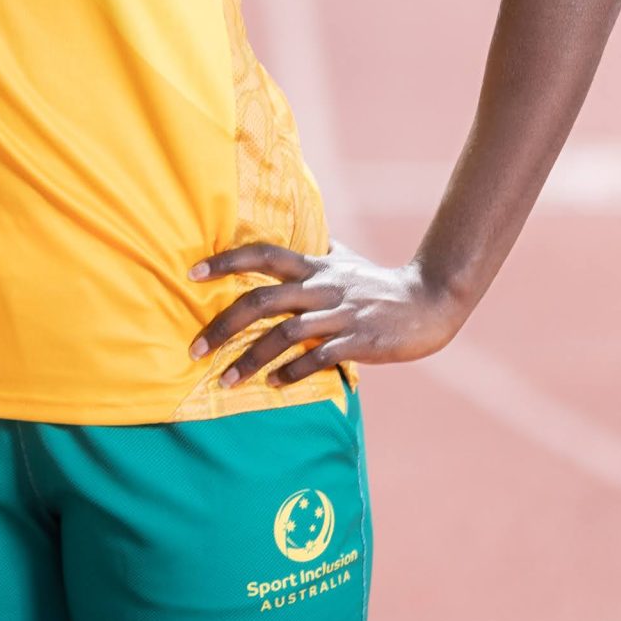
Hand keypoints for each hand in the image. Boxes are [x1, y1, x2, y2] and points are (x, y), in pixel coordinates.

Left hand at [187, 243, 468, 388]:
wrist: (429, 302)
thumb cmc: (379, 284)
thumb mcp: (345, 260)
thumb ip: (318, 251)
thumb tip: (299, 235)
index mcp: (314, 266)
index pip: (262, 254)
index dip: (226, 261)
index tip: (191, 273)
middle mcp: (321, 287)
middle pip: (262, 300)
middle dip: (223, 325)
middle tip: (195, 349)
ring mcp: (340, 315)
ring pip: (285, 334)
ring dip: (251, 359)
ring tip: (226, 380)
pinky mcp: (359, 341)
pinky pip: (318, 358)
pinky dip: (293, 372)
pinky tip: (273, 384)